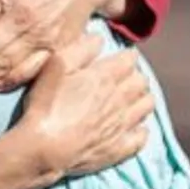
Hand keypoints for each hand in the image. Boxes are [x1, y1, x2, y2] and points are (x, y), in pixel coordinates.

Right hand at [18, 35, 151, 177]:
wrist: (43, 149)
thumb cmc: (45, 105)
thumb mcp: (55, 67)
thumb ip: (79, 49)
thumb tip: (99, 39)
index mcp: (105, 77)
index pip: (130, 59)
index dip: (126, 56)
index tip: (119, 57)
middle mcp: (120, 99)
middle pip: (142, 81)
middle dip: (135, 76)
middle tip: (123, 78)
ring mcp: (122, 125)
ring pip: (147, 106)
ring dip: (141, 99)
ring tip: (129, 100)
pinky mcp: (119, 148)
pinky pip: (142, 137)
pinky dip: (140, 130)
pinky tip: (131, 128)